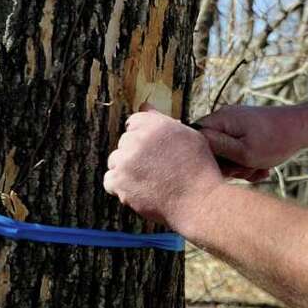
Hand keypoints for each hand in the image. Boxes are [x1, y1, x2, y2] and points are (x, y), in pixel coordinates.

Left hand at [104, 105, 224, 231]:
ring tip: (147, 180)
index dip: (142, 136)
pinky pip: (109, 180)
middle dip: (135, 153)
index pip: (133, 122)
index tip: (149, 149)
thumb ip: (162, 120)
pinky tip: (139, 190)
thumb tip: (145, 106)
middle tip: (153, 168)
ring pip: (115, 161)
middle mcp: (137, 139)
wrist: (198, 201)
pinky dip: (120, 187)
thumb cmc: (198, 169)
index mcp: (154, 124)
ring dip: (126, 169)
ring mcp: (126, 161)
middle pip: (124, 142)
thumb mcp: (189, 135)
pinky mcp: (120, 182)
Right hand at [194, 102, 306, 179]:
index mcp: (221, 119)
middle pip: (212, 149)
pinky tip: (264, 168)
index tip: (224, 169)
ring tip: (259, 169)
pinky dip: (250, 161)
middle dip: (229, 165)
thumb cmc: (276, 141)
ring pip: (228, 153)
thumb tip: (196, 144)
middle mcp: (226, 119)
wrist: (303, 128)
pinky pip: (239, 150)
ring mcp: (237, 125)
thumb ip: (218, 149)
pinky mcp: (246, 131)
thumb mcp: (245, 152)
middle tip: (245, 170)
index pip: (197, 138)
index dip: (206, 158)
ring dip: (242, 166)